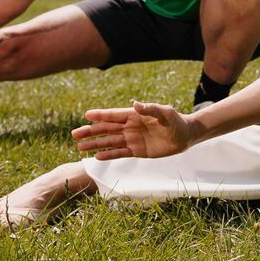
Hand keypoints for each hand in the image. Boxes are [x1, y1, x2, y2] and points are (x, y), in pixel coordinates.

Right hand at [71, 101, 194, 159]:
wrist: (185, 136)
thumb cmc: (176, 121)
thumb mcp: (165, 113)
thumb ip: (150, 109)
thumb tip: (135, 104)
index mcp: (135, 115)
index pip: (114, 115)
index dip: (100, 115)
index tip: (86, 115)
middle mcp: (130, 127)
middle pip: (106, 129)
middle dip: (91, 131)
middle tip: (74, 134)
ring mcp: (132, 139)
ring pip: (110, 142)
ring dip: (95, 144)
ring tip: (80, 147)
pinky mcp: (137, 151)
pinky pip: (120, 153)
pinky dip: (109, 155)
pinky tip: (97, 156)